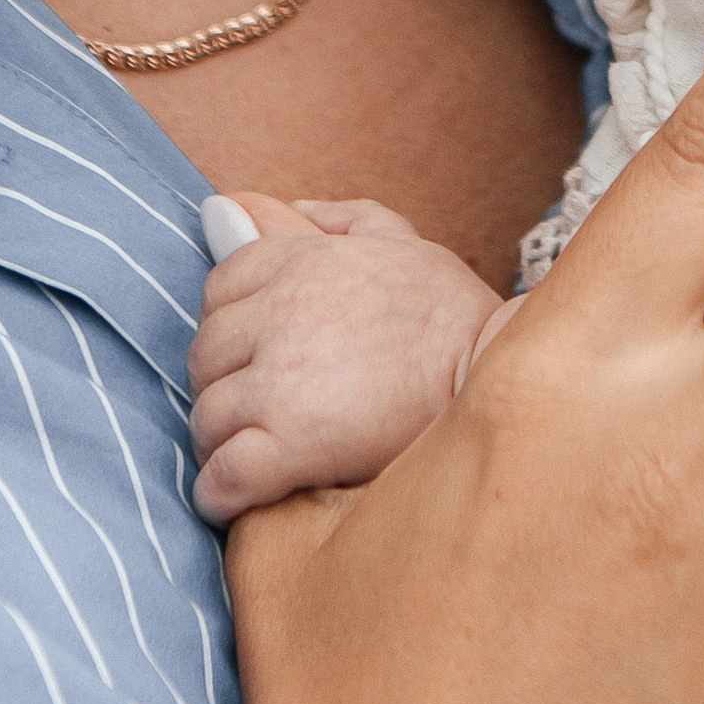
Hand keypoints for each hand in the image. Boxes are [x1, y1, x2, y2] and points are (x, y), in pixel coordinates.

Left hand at [189, 195, 502, 516]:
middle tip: (255, 412)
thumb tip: (239, 203)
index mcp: (298, 263)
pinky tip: (235, 500)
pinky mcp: (291, 445)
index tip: (256, 356)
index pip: (219, 291)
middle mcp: (278, 315)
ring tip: (251, 456)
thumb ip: (325, 220)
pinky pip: (224, 476)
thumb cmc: (452, 312)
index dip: (233, 329)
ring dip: (221, 443)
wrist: (497, 374)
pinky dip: (218, 494)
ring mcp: (279, 382)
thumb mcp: (396, 241)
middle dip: (223, 386)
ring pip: (208, 418)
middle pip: (205, 358)